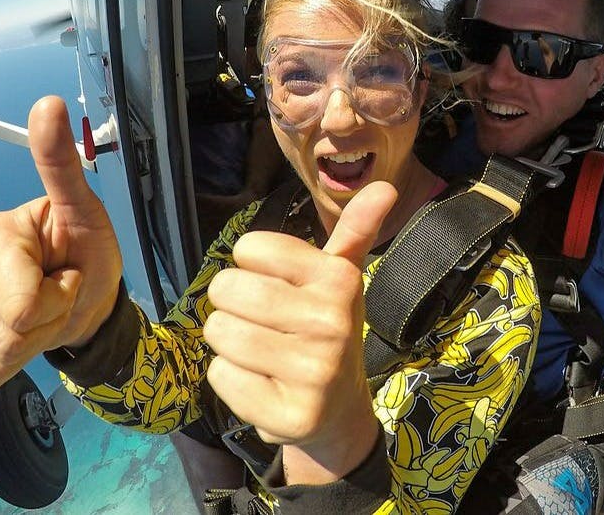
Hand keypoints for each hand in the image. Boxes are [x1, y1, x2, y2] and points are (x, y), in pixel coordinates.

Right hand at [0, 97, 122, 389]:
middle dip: (48, 318)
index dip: (56, 297)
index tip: (68, 273)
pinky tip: (28, 330)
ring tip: (47, 309)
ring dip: (37, 339)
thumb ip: (62, 164)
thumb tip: (49, 104)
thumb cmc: (88, 253)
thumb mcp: (87, 212)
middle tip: (60, 292)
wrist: (87, 300)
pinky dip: (19, 358)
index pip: (19, 302)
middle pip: (7, 329)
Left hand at [205, 181, 396, 474]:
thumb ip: (355, 230)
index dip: (251, 266)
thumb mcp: (341, 278)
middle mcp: (332, 324)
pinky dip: (231, 378)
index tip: (277, 284)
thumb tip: (385, 187)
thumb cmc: (327, 329)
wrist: (337, 410)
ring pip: (219, 331)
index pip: (249, 248)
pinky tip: (262, 382)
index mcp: (339, 280)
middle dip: (233, 304)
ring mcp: (313, 373)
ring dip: (230, 342)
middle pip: (227, 288)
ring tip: (262, 351)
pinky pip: (220, 375)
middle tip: (263, 322)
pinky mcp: (289, 416)